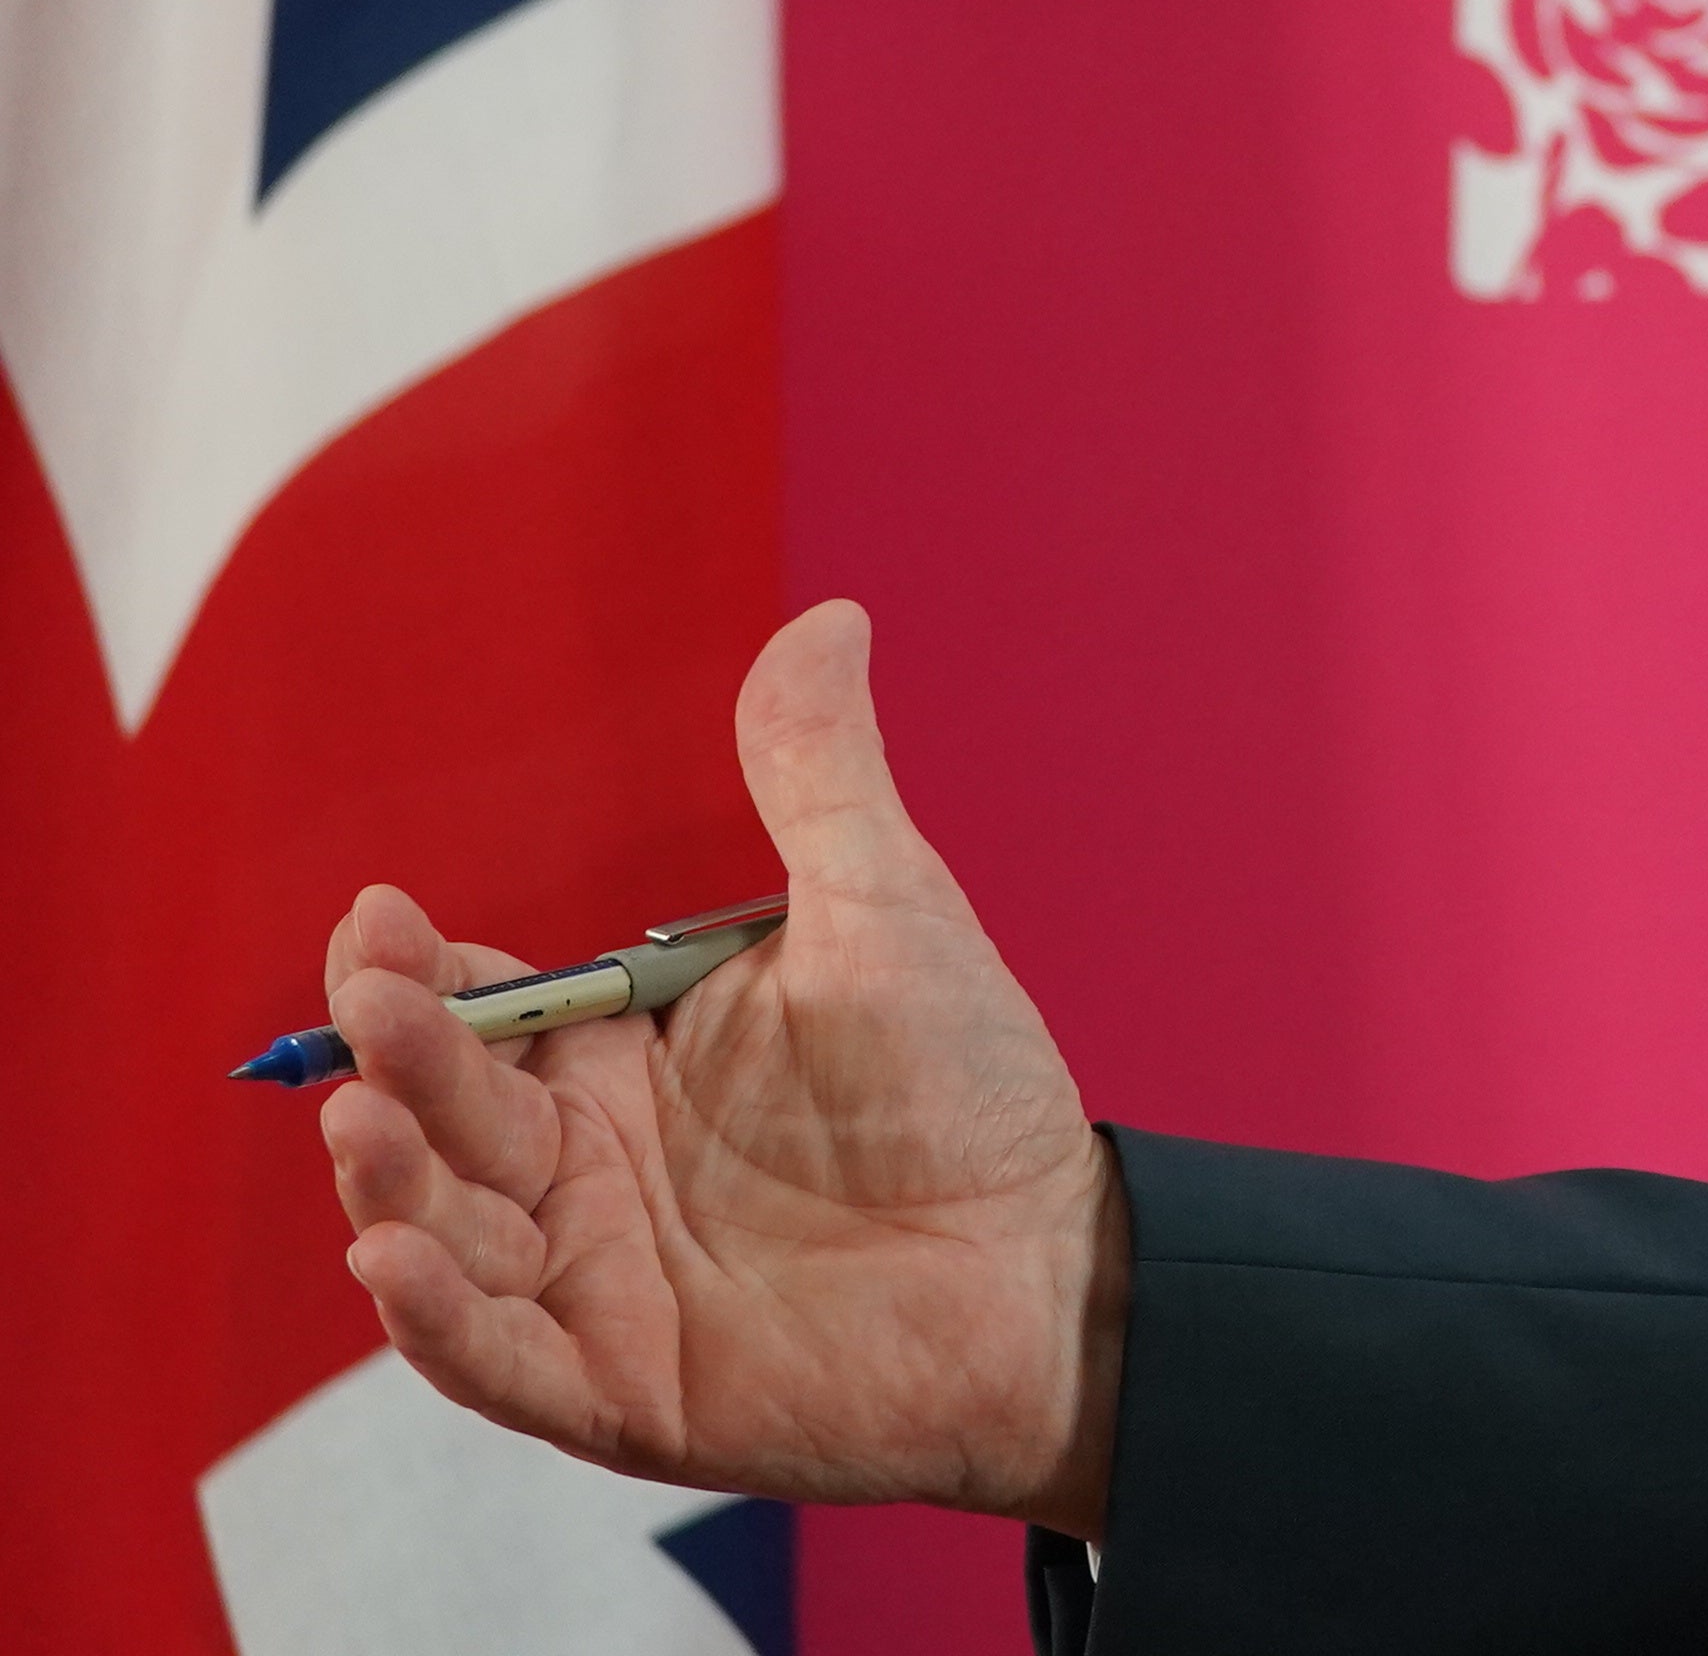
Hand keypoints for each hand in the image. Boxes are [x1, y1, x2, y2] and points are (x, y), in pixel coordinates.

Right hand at [316, 600, 1131, 1528]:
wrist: (1053, 1263)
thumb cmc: (966, 1088)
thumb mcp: (887, 914)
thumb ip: (822, 781)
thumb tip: (828, 616)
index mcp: (619, 1054)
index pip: (483, 1003)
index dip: (419, 968)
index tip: (379, 913)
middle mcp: (579, 1164)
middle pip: (452, 1108)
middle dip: (402, 1055)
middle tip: (372, 1002)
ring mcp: (588, 1278)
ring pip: (445, 1231)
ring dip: (390, 1179)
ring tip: (360, 1118)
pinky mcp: (618, 1384)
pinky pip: (496, 1357)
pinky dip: (435, 1318)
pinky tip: (393, 1258)